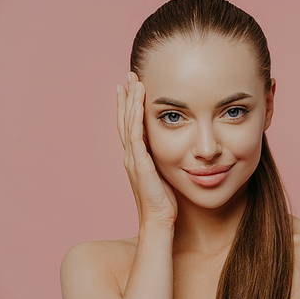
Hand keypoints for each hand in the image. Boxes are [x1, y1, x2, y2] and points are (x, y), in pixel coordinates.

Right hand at [117, 72, 176, 228]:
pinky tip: (137, 102)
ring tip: (132, 82)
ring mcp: (133, 159)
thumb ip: (163, 161)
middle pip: (124, 120)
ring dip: (130, 101)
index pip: (129, 127)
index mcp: (136, 158)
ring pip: (128, 123)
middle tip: (127, 77)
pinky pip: (136, 135)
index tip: (130, 89)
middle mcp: (131, 156)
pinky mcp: (140, 164)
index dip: (128, 107)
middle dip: (126, 98)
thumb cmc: (164, 202)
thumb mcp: (163, 175)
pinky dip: (135, 117)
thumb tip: (175, 148)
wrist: (159, 221)